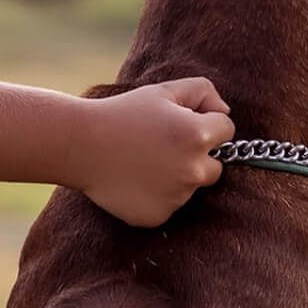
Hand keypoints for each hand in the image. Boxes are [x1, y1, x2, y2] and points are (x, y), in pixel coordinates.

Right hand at [75, 80, 233, 226]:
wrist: (81, 145)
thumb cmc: (123, 114)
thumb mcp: (164, 91)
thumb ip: (203, 92)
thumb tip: (224, 112)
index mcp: (198, 135)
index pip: (227, 130)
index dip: (206, 122)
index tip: (180, 123)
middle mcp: (193, 170)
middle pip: (215, 166)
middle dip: (198, 155)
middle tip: (163, 146)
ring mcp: (176, 197)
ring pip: (190, 187)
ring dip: (176, 176)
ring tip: (143, 162)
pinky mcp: (158, 216)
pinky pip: (169, 205)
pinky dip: (157, 195)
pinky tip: (135, 180)